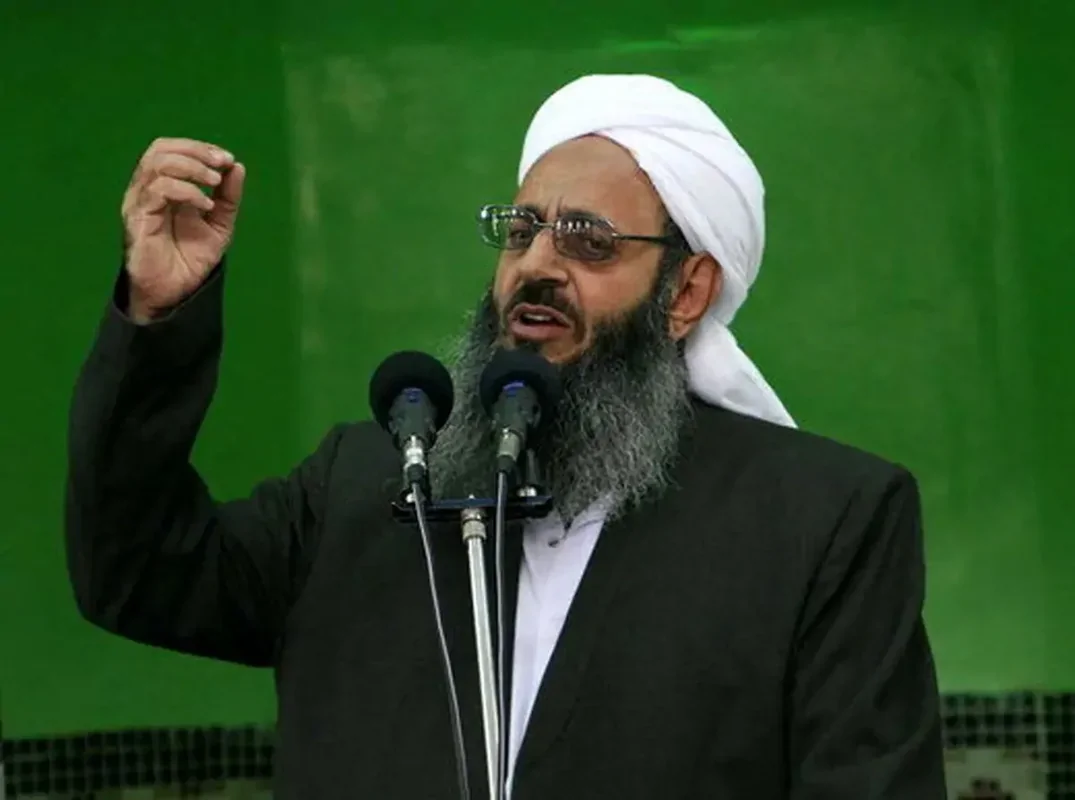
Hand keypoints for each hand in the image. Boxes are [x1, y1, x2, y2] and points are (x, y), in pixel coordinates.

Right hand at [121, 138, 245, 321]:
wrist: (176, 293)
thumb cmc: (191, 259)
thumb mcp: (220, 225)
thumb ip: (228, 198)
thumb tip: (237, 167)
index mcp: (163, 187)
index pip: (171, 149)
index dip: (199, 148)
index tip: (227, 159)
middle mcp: (146, 190)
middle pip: (160, 149)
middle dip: (195, 151)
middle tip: (221, 163)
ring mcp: (139, 203)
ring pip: (156, 164)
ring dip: (191, 167)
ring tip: (215, 183)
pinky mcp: (138, 219)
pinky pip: (157, 191)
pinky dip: (186, 191)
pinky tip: (205, 205)